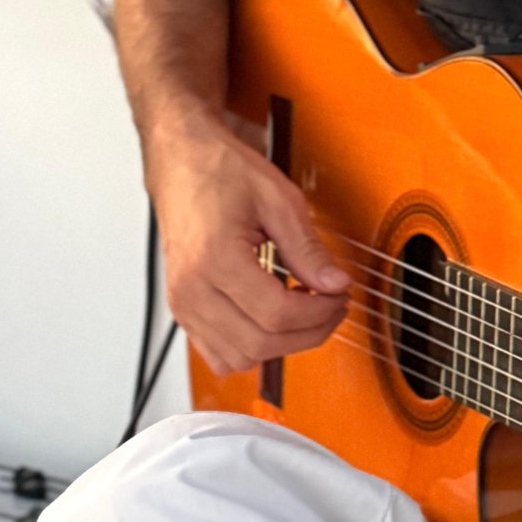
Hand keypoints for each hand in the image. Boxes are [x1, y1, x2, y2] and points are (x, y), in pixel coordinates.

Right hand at [152, 115, 349, 374]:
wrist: (182, 164)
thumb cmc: (221, 172)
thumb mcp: (278, 200)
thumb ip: (307, 248)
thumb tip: (335, 283)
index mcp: (213, 258)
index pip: (276, 313)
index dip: (318, 312)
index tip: (339, 295)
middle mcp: (190, 289)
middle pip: (259, 343)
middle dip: (308, 332)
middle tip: (332, 306)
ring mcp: (182, 303)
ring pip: (239, 358)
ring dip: (281, 345)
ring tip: (306, 312)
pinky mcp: (182, 310)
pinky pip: (218, 355)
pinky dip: (252, 348)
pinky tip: (274, 320)